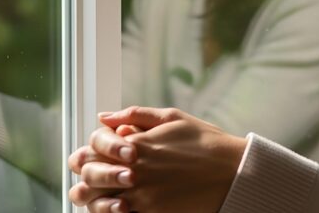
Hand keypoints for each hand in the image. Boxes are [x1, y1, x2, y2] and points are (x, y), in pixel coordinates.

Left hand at [68, 106, 246, 212]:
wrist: (232, 172)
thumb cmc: (205, 142)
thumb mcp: (172, 118)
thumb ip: (135, 114)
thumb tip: (104, 116)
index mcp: (136, 145)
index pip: (91, 149)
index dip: (87, 153)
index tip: (92, 156)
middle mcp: (133, 171)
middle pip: (88, 178)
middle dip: (86, 178)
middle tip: (90, 179)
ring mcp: (141, 196)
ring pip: (98, 203)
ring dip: (95, 200)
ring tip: (102, 197)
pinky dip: (114, 212)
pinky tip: (121, 207)